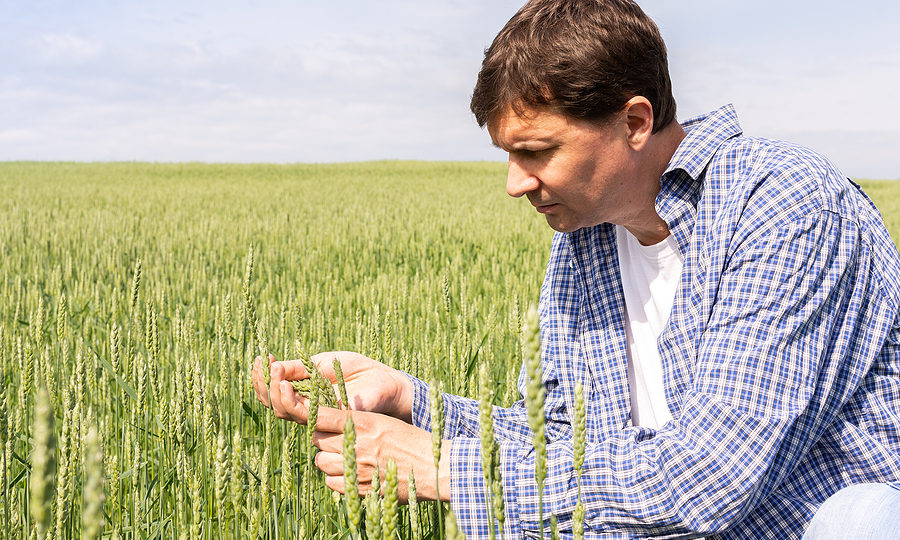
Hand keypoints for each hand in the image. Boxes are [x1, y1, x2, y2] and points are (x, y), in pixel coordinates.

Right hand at [253, 351, 414, 423]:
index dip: (261, 379)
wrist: (383, 379)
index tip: (260, 359)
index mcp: (302, 393)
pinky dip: (292, 399)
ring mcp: (316, 415)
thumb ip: (297, 368)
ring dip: (275, 392)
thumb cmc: (355, 369)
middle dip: (263, 385)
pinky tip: (286, 383)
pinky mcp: (328, 420)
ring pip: (285, 412)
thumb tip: (271, 367)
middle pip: (274, 404)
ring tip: (275, 373)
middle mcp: (306, 407)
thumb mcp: (321, 363)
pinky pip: (305, 415)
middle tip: (265, 366)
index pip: (273, 392)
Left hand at [271, 379, 450, 501]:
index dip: (308, 412)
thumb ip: (358, 423)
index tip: (303, 410)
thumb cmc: (411, 441)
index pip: (321, 414)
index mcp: (363, 422)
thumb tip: (333, 424)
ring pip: (322, 462)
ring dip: (328, 460)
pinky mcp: (358, 489)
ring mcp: (356, 468)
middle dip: (323, 439)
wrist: (433, 467)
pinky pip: (331, 483)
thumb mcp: (385, 422)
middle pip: (318, 439)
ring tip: (346, 458)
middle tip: (337, 440)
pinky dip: (336, 479)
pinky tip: (351, 474)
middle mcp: (356, 444)